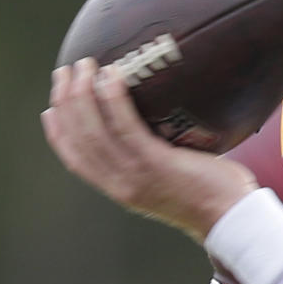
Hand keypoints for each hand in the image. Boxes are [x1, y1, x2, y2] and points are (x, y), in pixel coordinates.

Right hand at [40, 58, 257, 242]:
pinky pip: (124, 125)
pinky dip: (113, 97)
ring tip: (84, 65)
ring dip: (82, 93)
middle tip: (66, 71)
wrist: (231, 218)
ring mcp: (135, 175)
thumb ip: (156, 156)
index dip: (59, 133)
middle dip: (64, 101)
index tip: (51, 108)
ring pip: (92, 130)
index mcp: (120, 188)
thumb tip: (162, 120)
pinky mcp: (154, 164)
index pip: (76, 159)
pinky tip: (112, 74)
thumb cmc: (211, 196)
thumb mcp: (172, 178)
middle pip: (77, 139)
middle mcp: (120, 184)